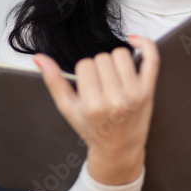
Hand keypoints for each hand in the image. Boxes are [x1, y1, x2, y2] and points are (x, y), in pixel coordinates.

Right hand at [33, 35, 159, 184]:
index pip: (85, 65)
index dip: (84, 72)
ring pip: (121, 54)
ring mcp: (135, 95)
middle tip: (100, 85)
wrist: (118, 149)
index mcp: (93, 106)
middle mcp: (116, 100)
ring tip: (113, 77)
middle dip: (98, 68)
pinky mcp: (149, 91)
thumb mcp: (68, 109)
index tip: (87, 85)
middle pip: (102, 58)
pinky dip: (145, 44)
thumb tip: (40, 58)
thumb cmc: (92, 129)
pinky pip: (151, 58)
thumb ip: (54, 81)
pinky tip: (134, 41)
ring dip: (114, 60)